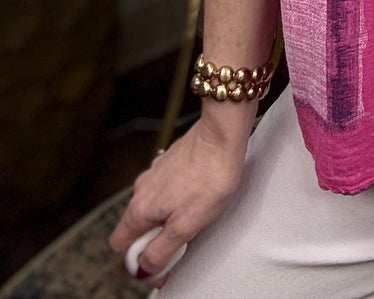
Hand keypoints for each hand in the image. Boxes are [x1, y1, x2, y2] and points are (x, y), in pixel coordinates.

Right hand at [108, 109, 252, 286]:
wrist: (223, 134)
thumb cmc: (209, 177)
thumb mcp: (186, 226)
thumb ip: (161, 251)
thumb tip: (144, 269)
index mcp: (139, 208)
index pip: (119, 245)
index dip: (137, 260)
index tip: (162, 260)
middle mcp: (142, 189)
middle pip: (137, 227)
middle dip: (156, 238)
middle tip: (184, 238)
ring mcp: (156, 173)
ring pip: (153, 207)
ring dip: (168, 218)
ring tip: (195, 214)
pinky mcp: (171, 162)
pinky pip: (167, 190)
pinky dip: (177, 198)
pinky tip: (198, 195)